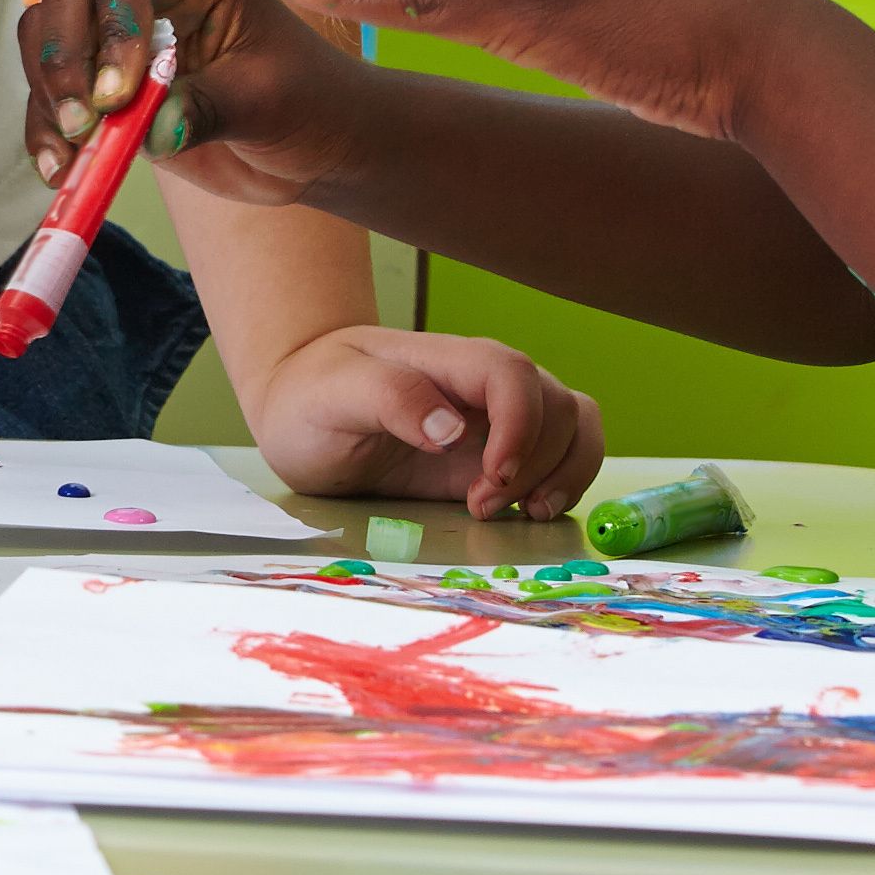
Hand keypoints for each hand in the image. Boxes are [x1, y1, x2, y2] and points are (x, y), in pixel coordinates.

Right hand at [18, 0, 361, 205]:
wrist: (316, 145)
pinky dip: (44, 128)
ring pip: (44, 34)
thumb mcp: (266, 103)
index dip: (110, 28)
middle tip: (82, 120)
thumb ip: (207, 109)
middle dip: (61, 55)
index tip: (119, 97)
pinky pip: (50, 92)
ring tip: (71, 149)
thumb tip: (152, 131)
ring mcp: (120, 36)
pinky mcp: (105, 83)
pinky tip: (58, 169)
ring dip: (46, 93)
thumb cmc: (307, 105)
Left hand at [245, 327, 601, 521]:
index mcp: (449, 361)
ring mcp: (498, 421)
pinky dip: (565, 483)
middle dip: (538, 464)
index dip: (520, 426)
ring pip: (576, 427)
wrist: (298, 410)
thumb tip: (452, 430)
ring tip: (524, 513)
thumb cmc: (311, 395)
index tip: (492, 477)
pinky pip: (562, 457)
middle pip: (558, 406)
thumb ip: (390, 400)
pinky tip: (525, 511)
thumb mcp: (332, 394)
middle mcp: (485, 387)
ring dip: (568, 473)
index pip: (513, 375)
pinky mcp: (498, 456)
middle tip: (481, 505)